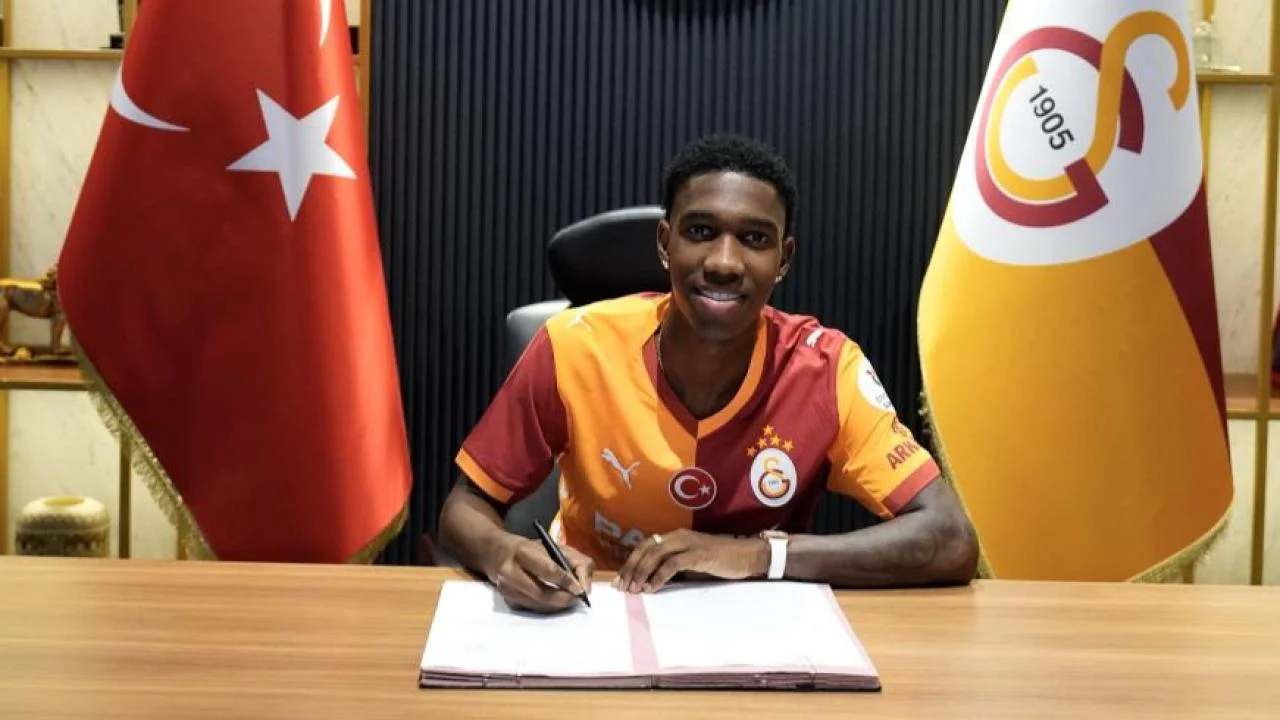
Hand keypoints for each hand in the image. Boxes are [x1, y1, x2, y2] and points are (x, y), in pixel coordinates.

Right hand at [486, 536, 594, 612]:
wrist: (497, 552)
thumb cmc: (531, 548)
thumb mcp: (555, 545)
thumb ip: (575, 562)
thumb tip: (585, 588)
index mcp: (523, 551)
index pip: (548, 570)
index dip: (566, 582)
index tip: (580, 591)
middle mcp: (510, 571)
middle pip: (541, 594)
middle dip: (563, 599)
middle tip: (577, 599)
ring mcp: (506, 589)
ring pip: (538, 605)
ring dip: (557, 606)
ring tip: (569, 600)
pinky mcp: (506, 600)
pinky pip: (532, 609)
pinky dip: (547, 608)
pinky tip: (555, 602)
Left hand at [613, 529, 767, 593]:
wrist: (746, 556)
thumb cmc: (719, 561)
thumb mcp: (691, 563)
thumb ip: (673, 567)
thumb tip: (650, 581)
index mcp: (675, 537)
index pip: (645, 546)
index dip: (630, 562)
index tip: (619, 580)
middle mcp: (678, 536)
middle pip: (646, 548)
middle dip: (631, 567)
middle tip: (621, 587)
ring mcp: (688, 544)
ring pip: (656, 554)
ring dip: (642, 572)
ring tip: (634, 589)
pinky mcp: (698, 554)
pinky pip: (672, 564)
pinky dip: (659, 576)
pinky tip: (652, 589)